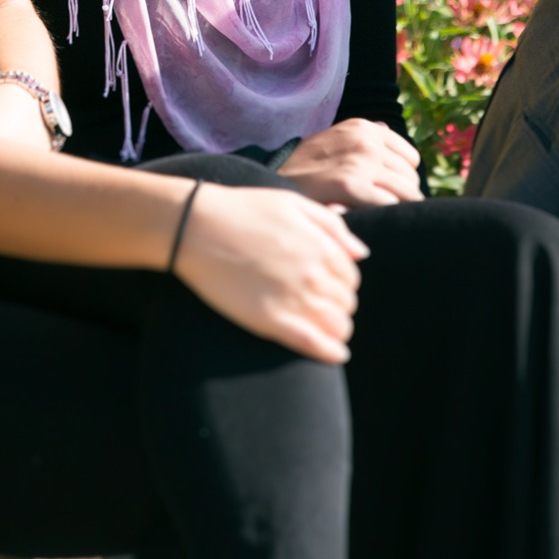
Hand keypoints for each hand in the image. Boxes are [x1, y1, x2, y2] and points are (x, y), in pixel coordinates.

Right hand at [170, 182, 369, 364]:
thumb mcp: (293, 203)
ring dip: (337, 331)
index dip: (343, 287)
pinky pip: (312, 343)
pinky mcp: (270, 319)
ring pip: (336, 326)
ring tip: (328, 333)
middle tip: (323, 310)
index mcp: (321, 246)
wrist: (197, 226)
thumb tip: (361, 253)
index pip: (351, 279)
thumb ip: (333, 226)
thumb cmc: (243, 210)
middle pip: (346, 304)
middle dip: (339, 308)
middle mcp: (313, 273)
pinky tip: (334, 354)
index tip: (329, 291)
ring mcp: (293, 298)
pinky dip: (329, 352)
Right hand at [276, 120, 421, 207]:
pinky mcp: (352, 185)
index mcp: (364, 127)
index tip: (385, 192)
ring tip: (375, 217)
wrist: (273, 183)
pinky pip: (391, 204)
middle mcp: (366, 140)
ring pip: (406, 193)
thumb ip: (363, 135)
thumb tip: (386, 128)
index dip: (400, 178)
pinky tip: (369, 220)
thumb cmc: (305, 168)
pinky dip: (385, 216)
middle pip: (410, 178)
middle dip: (401, 196)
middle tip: (380, 210)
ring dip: (395, 208)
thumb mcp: (333, 139)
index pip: (410, 159)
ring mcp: (360, 161)